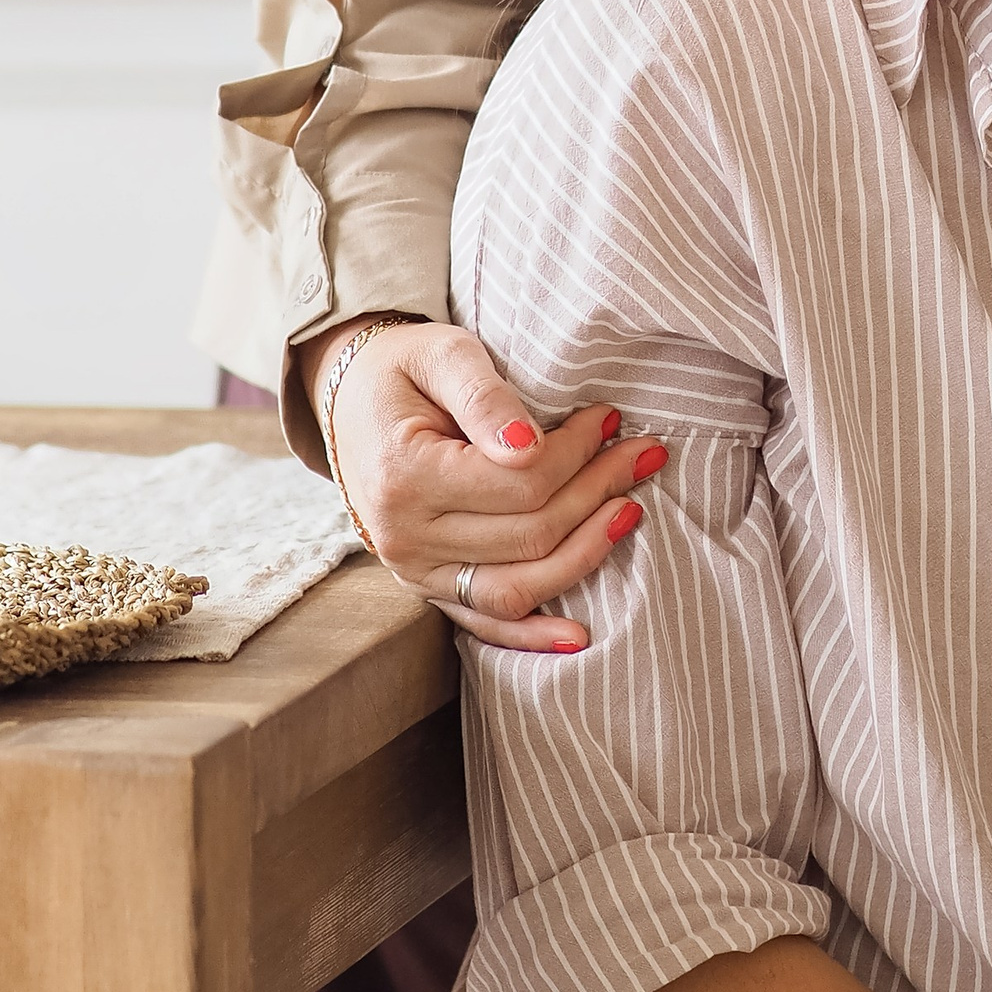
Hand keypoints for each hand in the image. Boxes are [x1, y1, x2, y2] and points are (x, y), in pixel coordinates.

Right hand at [302, 317, 666, 653]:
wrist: (351, 399)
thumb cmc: (404, 370)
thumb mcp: (443, 355)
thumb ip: (485, 397)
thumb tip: (531, 447)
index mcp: (404, 475)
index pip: (519, 481)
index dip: (578, 453)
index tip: (611, 418)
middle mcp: (403, 536)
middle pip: (528, 532)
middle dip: (596, 492)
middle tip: (641, 453)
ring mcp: (412, 570)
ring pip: (515, 586)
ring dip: (584, 554)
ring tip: (630, 513)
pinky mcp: (425, 587)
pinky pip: (482, 623)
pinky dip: (531, 635)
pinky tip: (578, 636)